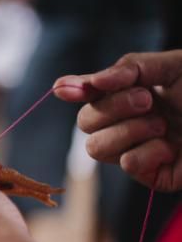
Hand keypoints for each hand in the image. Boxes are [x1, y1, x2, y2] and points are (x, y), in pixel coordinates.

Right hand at [54, 50, 181, 191]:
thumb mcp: (173, 66)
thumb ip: (127, 69)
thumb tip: (71, 84)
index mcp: (130, 94)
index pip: (86, 94)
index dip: (74, 90)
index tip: (69, 89)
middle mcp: (128, 123)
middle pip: (85, 122)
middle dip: (112, 108)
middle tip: (148, 100)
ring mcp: (138, 150)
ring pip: (96, 148)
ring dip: (128, 132)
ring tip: (163, 124)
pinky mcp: (152, 175)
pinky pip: (128, 164)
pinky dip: (149, 152)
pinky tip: (172, 147)